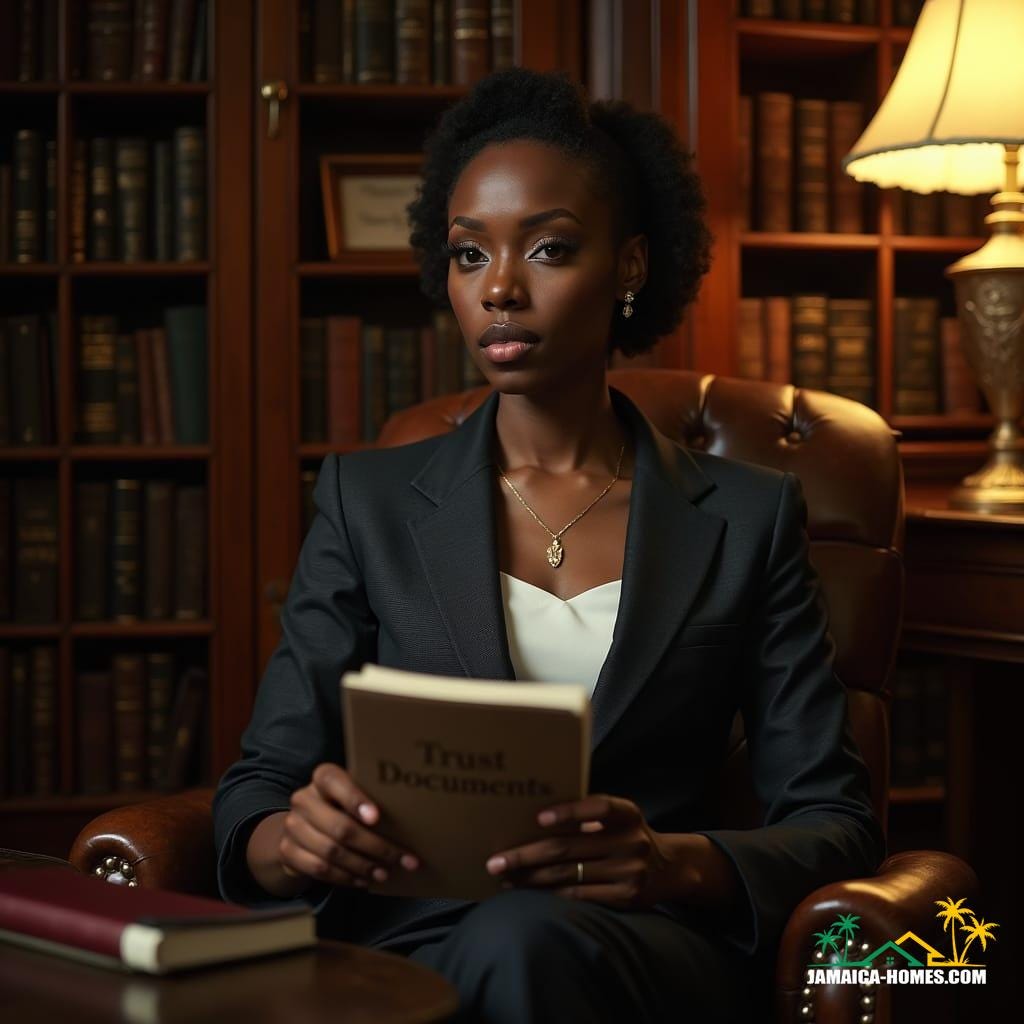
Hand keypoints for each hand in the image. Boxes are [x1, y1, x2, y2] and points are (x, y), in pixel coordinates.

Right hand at [279, 763, 419, 888]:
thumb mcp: (353, 794)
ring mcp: (293, 826)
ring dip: (362, 866)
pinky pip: (319, 869)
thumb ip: (372, 798)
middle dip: (375, 846)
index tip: (377, 817)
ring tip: (385, 873)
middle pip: (340, 827)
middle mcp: (303, 799)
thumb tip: (414, 814)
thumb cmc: (341, 806)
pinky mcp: (287, 851)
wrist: (302, 826)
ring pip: (331, 852)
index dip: (355, 799)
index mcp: (322, 778)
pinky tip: (363, 881)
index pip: (334, 781)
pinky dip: (345, 878)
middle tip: (401, 859)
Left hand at [484, 795, 674, 909]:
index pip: (600, 807)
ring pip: (568, 875)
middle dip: (526, 855)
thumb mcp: (619, 817)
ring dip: (531, 878)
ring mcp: (630, 872)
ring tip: (504, 878)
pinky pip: (579, 895)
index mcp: (628, 813)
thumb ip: (589, 814)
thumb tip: (532, 818)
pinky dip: (550, 893)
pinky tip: (530, 891)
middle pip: (569, 848)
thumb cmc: (626, 834)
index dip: (570, 811)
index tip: (538, 818)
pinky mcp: (626, 898)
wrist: (670, 867)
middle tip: (495, 862)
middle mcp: (632, 841)